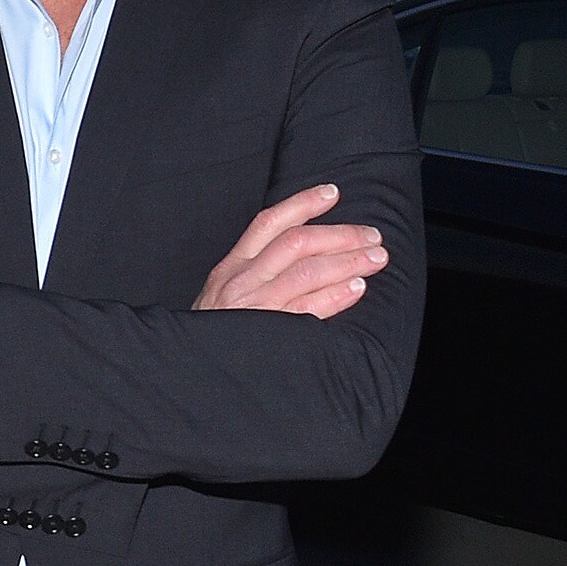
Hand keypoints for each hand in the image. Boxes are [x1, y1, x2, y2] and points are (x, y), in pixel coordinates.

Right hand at [195, 184, 385, 317]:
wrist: (190, 371)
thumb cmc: (212, 335)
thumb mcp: (221, 297)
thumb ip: (253, 276)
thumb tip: (303, 258)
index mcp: (231, 267)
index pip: (269, 223)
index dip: (302, 204)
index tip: (332, 194)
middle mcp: (241, 280)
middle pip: (297, 243)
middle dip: (341, 235)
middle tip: (372, 237)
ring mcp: (254, 305)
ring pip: (307, 270)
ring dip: (348, 261)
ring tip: (376, 259)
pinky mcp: (267, 332)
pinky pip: (308, 308)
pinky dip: (336, 295)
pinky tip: (357, 287)